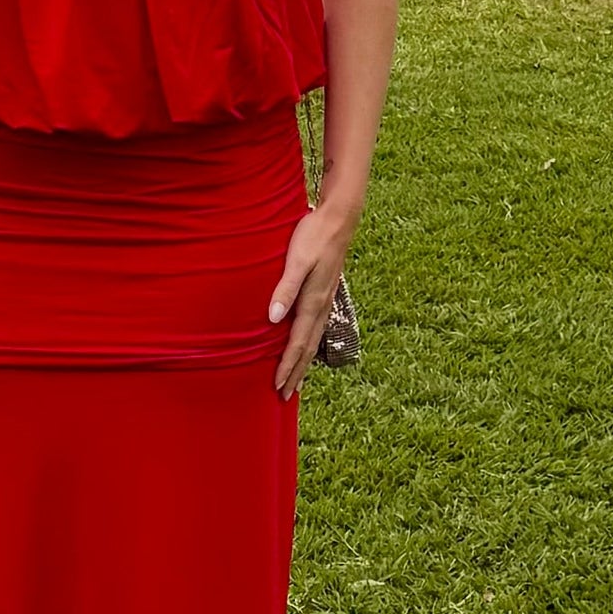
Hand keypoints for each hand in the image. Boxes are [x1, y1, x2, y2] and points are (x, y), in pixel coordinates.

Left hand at [267, 202, 355, 397]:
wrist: (339, 218)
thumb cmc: (314, 236)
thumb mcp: (297, 260)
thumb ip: (285, 289)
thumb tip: (273, 319)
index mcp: (313, 301)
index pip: (298, 343)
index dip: (287, 366)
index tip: (277, 386)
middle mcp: (322, 305)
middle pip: (307, 348)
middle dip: (296, 373)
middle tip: (285, 395)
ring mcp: (326, 300)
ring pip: (313, 340)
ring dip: (304, 362)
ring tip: (296, 380)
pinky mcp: (325, 292)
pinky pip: (317, 327)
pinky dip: (309, 344)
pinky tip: (306, 346)